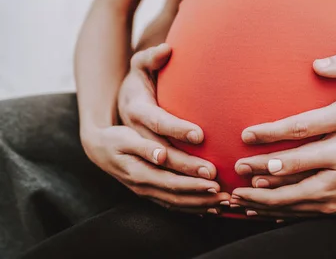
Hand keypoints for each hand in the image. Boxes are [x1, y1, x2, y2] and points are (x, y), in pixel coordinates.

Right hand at [81, 44, 229, 213]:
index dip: (177, 129)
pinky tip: (209, 207)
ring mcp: (134, 168)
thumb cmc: (131, 94)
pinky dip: (186, 204)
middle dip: (188, 168)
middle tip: (214, 172)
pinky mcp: (142, 184)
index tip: (200, 134)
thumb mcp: (137, 72)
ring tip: (216, 193)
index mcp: (133, 116)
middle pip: (161, 161)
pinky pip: (165, 197)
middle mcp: (131, 146)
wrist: (100, 131)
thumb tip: (166, 47)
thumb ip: (150, 59)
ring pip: (163, 184)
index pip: (156, 123)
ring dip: (189, 191)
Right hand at [81, 125, 229, 213]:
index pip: (172, 181)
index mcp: (139, 173)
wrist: (99, 148)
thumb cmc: (116, 138)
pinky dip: (190, 208)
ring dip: (200, 206)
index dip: (193, 182)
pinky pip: (172, 204)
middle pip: (177, 196)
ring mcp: (146, 192)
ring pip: (176, 204)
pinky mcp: (150, 192)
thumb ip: (145, 147)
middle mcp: (144, 187)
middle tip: (226, 196)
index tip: (214, 179)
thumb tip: (160, 155)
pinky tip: (206, 208)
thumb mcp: (127, 138)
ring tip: (222, 204)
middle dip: (203, 197)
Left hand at [231, 136, 335, 217]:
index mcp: (320, 188)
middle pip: (280, 207)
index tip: (235, 178)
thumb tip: (270, 165)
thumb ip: (301, 158)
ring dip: (267, 210)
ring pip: (291, 212)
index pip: (277, 192)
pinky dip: (286, 213)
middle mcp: (324, 204)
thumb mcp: (335, 151)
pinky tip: (279, 212)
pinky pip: (305, 214)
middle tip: (230, 199)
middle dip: (253, 203)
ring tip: (246, 207)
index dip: (253, 186)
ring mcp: (332, 208)